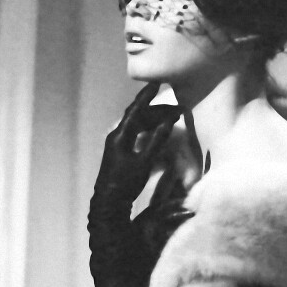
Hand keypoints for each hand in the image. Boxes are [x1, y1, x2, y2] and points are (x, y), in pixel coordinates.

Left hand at [94, 83, 180, 203]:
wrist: (108, 204)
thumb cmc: (125, 183)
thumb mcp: (144, 162)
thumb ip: (157, 141)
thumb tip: (168, 122)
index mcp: (120, 135)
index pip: (135, 110)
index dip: (147, 95)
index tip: (157, 82)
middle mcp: (117, 136)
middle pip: (138, 116)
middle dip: (158, 111)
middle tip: (178, 109)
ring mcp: (117, 143)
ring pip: (138, 125)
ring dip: (154, 120)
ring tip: (173, 118)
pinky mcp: (120, 151)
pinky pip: (136, 134)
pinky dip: (149, 130)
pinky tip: (159, 131)